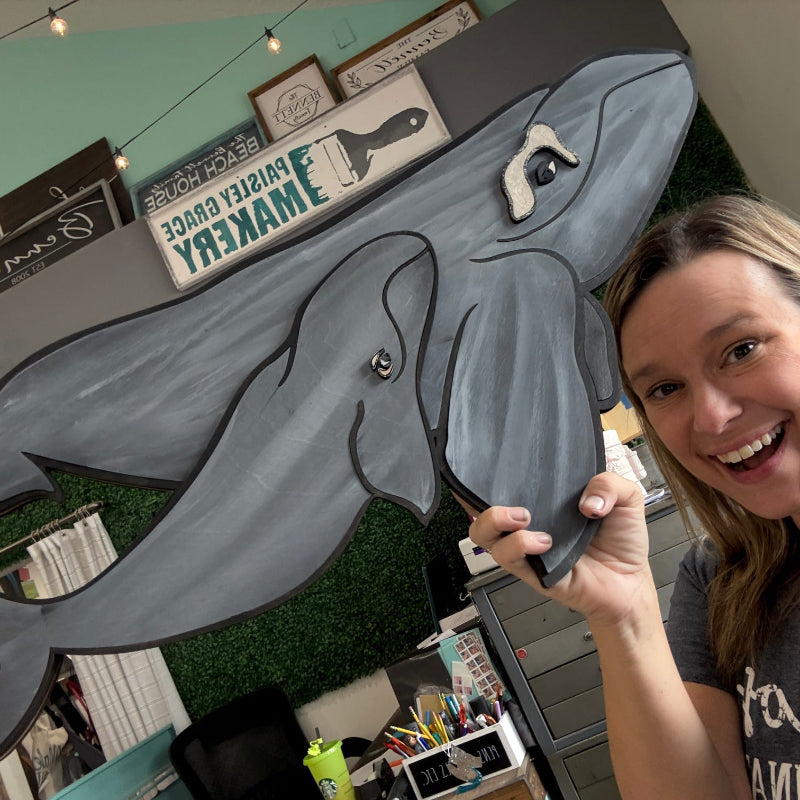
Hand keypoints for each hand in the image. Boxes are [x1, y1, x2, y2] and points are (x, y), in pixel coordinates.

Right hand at [469, 471, 651, 627]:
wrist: (630, 582)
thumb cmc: (622, 541)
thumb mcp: (627, 498)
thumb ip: (609, 483)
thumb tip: (586, 501)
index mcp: (543, 502)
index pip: (506, 484)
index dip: (490, 475)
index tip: (495, 463)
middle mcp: (528, 523)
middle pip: (479, 508)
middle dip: (477, 496)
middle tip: (515, 498)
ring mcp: (524, 548)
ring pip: (483, 534)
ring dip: (495, 520)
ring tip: (524, 517)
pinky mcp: (529, 572)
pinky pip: (507, 557)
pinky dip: (520, 545)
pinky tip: (544, 542)